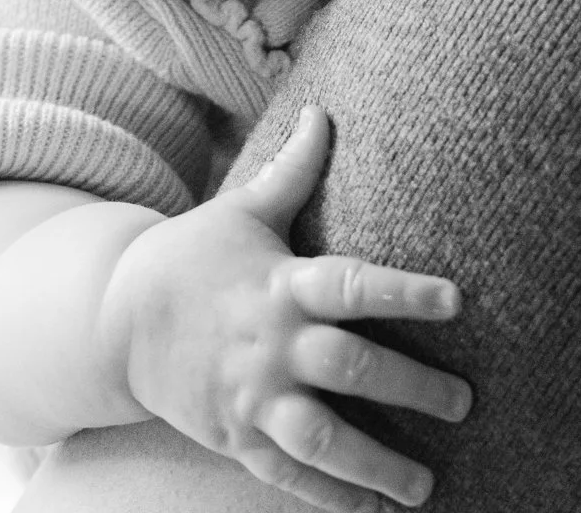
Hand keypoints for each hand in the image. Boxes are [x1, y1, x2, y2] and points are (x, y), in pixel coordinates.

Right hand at [98, 104, 470, 510]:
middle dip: (411, 387)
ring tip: (426, 484)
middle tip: (466, 402)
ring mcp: (252, 396)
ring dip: (377, 464)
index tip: (456, 300)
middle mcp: (273, 343)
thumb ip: (292, 169)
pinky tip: (373, 510)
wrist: (114, 319)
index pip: (353, 285)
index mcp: (283, 283)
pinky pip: (287, 477)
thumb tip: (323, 109)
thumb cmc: (195, 256)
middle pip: (349, 367)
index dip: (404, 291)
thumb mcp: (243, 209)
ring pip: (320, 438)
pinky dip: (330, 496)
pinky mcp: (235, 436)